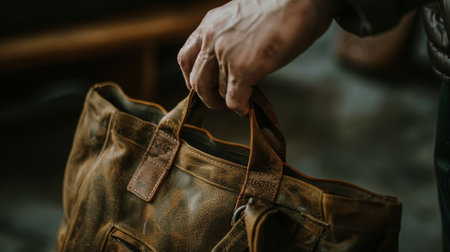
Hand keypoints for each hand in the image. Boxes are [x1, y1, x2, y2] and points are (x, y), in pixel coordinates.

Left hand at [178, 0, 333, 115]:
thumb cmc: (280, 6)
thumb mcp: (242, 16)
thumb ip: (229, 37)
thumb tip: (231, 62)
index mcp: (210, 24)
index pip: (186, 57)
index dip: (191, 78)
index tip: (202, 88)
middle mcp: (212, 38)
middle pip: (196, 79)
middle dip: (207, 97)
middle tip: (220, 104)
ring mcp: (226, 54)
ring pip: (214, 91)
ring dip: (224, 103)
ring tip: (237, 105)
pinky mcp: (243, 68)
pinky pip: (234, 98)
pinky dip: (240, 107)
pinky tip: (247, 108)